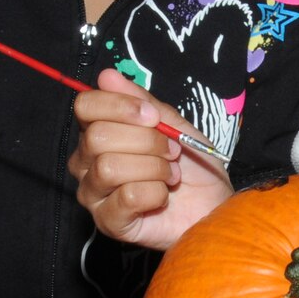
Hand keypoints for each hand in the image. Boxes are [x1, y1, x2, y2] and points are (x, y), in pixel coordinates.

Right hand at [68, 69, 229, 250]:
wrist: (213, 205)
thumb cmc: (192, 166)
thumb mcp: (173, 124)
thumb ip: (142, 101)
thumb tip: (107, 76)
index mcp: (98, 131)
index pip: (85, 107)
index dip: (120, 106)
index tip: (153, 117)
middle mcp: (87, 162)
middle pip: (98, 137)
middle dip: (147, 141)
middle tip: (171, 152)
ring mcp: (94, 194)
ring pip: (110, 168)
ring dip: (154, 168)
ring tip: (171, 175)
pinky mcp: (108, 221)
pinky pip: (128, 197)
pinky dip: (156, 193)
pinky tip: (164, 196)